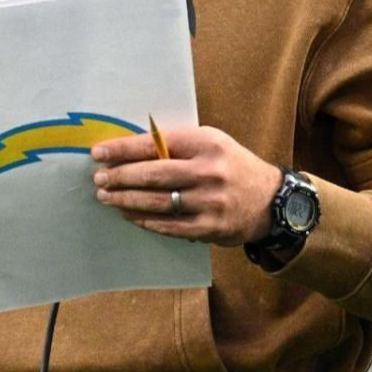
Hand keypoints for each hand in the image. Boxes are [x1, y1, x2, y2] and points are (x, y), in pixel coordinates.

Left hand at [89, 123, 283, 246]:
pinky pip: (169, 226)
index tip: (99, 153)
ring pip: (157, 202)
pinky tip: (129, 215)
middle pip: (153, 174)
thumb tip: (129, 151)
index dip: (122, 150)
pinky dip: (145, 221)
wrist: (272, 201)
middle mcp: (209, 171)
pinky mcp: (211, 227)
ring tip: (106, 197)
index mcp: (206, 143)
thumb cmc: (231, 166)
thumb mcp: (211, 143)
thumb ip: (176, 145)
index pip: (155, 144)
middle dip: (120, 177)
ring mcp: (210, 202)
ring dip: (126, 200)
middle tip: (99, 179)